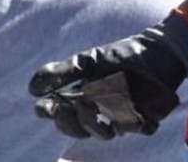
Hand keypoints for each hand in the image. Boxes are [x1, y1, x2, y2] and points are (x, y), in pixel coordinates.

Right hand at [28, 12, 187, 138]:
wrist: (156, 54)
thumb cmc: (119, 56)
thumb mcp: (87, 60)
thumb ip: (61, 73)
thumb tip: (31, 90)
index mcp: (79, 98)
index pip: (57, 114)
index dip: (49, 112)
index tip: (45, 105)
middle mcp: (97, 112)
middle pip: (76, 129)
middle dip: (70, 122)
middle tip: (71, 106)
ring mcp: (119, 119)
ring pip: (103, 133)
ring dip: (96, 121)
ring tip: (98, 102)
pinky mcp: (144, 121)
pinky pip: (134, 128)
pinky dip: (131, 119)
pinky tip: (132, 104)